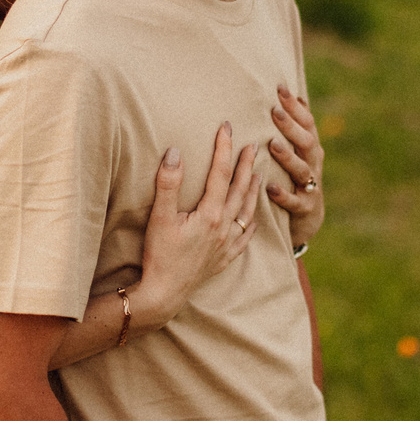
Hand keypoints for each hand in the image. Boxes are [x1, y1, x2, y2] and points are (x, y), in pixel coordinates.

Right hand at [135, 123, 260, 326]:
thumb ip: (168, 184)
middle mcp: (224, 228)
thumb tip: (175, 152)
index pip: (220, 174)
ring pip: (247, 211)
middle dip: (245, 165)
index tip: (227, 127)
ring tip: (259, 174)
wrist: (163, 293)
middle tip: (253, 145)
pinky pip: (245, 237)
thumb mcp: (160, 217)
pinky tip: (254, 217)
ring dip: (253, 190)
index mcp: (210, 214)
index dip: (224, 148)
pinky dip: (252, 223)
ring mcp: (226, 244)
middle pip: (239, 189)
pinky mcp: (224, 259)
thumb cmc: (159, 256)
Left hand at [265, 87, 325, 252]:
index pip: (307, 123)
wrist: (307, 220)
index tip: (280, 88)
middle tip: (275, 111)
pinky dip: (283, 194)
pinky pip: (294, 202)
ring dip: (287, 157)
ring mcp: (310, 187)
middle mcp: (313, 164)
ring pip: (301, 170)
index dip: (295, 106)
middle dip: (291, 126)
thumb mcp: (298, 152)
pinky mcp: (305, 208)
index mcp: (311, 148)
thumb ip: (295, 127)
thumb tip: (293, 94)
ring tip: (272, 144)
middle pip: (306, 142)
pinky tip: (270, 187)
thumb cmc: (295, 178)